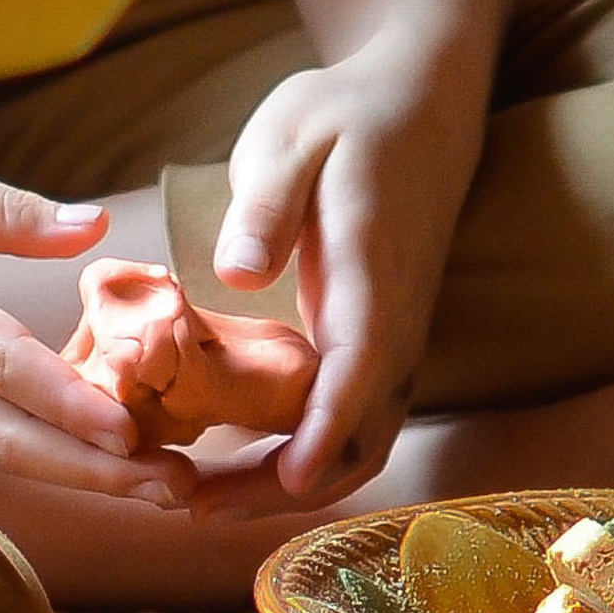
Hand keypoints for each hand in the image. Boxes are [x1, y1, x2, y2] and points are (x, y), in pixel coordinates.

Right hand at [0, 148, 190, 502]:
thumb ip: (5, 209)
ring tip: (165, 481)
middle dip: (95, 471)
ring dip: (78, 472)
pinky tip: (104, 454)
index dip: (65, 402)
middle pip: (6, 440)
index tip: (131, 430)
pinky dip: (41, 452)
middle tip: (181, 487)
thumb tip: (95, 227)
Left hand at [192, 43, 489, 516]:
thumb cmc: (346, 116)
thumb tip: (238, 274)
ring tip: (202, 501)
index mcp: (373, 271)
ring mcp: (393, 336)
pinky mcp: (379, 341)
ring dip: (290, 480)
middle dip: (284, 483)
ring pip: (360, 437)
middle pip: (360, 430)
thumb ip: (268, 204)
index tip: (284, 478)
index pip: (361, 365)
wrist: (420, 106)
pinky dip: (305, 455)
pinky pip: (354, 418)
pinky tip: (241, 463)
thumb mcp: (294, 135)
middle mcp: (395, 320)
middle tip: (193, 507)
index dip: (326, 428)